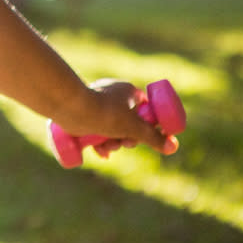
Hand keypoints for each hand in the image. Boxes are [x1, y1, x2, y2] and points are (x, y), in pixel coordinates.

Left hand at [57, 79, 179, 157]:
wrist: (68, 107)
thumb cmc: (104, 113)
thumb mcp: (133, 128)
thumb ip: (154, 138)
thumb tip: (173, 147)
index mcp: (126, 90)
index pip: (144, 108)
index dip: (147, 125)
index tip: (145, 137)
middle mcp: (111, 94)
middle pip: (128, 121)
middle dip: (128, 138)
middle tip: (124, 143)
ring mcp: (95, 102)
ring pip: (111, 127)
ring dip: (113, 142)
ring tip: (106, 148)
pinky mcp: (81, 112)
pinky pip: (96, 128)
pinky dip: (99, 141)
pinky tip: (100, 152)